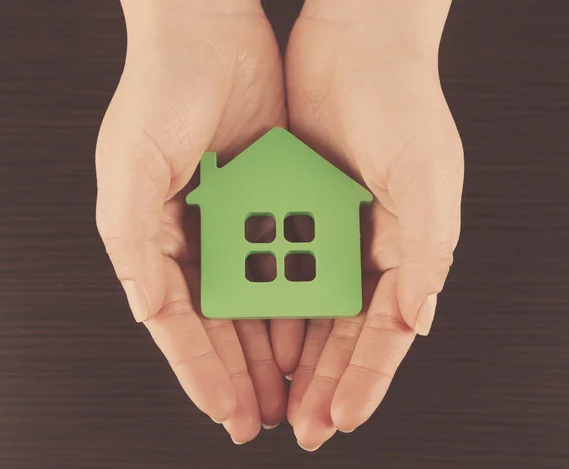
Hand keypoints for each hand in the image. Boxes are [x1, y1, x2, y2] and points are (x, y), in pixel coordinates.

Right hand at [95, 0, 302, 442]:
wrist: (208, 32)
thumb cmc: (158, 90)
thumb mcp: (130, 168)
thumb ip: (133, 244)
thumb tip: (146, 310)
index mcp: (155, 237)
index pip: (180, 322)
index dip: (200, 370)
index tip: (224, 411)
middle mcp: (196, 236)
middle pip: (221, 321)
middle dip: (242, 372)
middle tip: (264, 415)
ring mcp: (236, 220)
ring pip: (258, 298)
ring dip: (272, 344)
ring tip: (292, 388)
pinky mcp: (272, 198)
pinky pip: (289, 257)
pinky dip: (298, 293)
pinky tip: (311, 327)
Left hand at [284, 1, 463, 449]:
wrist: (355, 45)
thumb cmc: (404, 105)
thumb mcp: (428, 182)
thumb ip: (426, 255)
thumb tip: (416, 323)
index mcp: (401, 249)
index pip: (382, 332)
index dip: (363, 378)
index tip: (339, 417)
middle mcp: (362, 247)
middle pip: (340, 331)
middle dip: (320, 380)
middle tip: (299, 423)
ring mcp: (323, 230)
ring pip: (303, 307)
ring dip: (289, 352)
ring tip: (271, 393)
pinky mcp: (289, 207)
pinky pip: (272, 265)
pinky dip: (264, 301)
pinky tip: (252, 333)